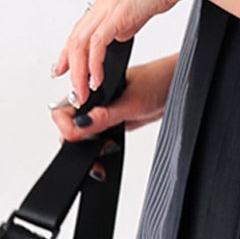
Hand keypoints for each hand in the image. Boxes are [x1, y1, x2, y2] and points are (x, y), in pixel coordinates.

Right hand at [50, 53, 180, 143]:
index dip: (65, 126)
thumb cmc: (157, 82)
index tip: (75, 137)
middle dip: (75, 142)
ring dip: (88, 149)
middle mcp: (95, 101)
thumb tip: (81, 125)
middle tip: (90, 154)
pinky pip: (98, 140)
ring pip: (83, 136)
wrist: (176, 87)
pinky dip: (100, 150)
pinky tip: (108, 153)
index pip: (63, 109)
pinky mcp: (114, 123)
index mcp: (92, 88)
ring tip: (101, 156)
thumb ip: (106, 116)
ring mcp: (103, 113)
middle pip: (70, 126)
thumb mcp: (131, 102)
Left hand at [51, 0, 195, 107]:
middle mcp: (101, 6)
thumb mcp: (138, 8)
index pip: (79, 32)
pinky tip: (96, 80)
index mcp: (105, 4)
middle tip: (73, 90)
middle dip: (69, 68)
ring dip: (79, 73)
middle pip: (74, 41)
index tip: (63, 70)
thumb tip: (120, 34)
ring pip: (81, 46)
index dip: (68, 53)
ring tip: (82, 93)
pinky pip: (97, 45)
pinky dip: (94, 66)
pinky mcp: (116, 16)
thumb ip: (126, 23)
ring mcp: (106, 10)